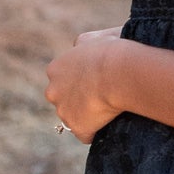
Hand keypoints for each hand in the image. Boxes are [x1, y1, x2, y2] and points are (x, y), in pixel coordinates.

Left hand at [46, 27, 124, 142]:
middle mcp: (53, 90)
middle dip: (78, 101)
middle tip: (101, 98)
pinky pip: (86, 135)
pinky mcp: (77, 127)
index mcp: (55, 68)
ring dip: (87, 117)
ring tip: (108, 112)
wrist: (119, 71)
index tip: (96, 83)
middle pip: (63, 101)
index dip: (79, 83)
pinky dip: (95, 132)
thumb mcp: (94, 37)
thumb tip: (80, 47)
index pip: (62, 81)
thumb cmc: (112, 51)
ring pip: (73, 118)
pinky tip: (108, 125)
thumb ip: (83, 43)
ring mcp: (63, 111)